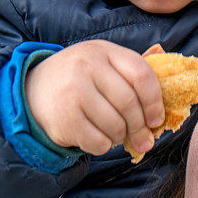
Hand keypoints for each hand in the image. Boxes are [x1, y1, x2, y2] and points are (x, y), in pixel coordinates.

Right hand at [24, 40, 164, 155]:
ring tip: (112, 133)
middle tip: (143, 141)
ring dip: (119, 137)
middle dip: (140, 128)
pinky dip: (103, 146)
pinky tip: (94, 136)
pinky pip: (99, 143)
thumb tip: (164, 105)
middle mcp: (87, 66)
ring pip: (116, 126)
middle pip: (129, 105)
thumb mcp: (104, 67)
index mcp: (104, 51)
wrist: (33, 92)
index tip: (156, 119)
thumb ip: (133, 78)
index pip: (142, 75)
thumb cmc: (81, 82)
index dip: (154, 102)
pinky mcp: (65, 118)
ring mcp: (74, 92)